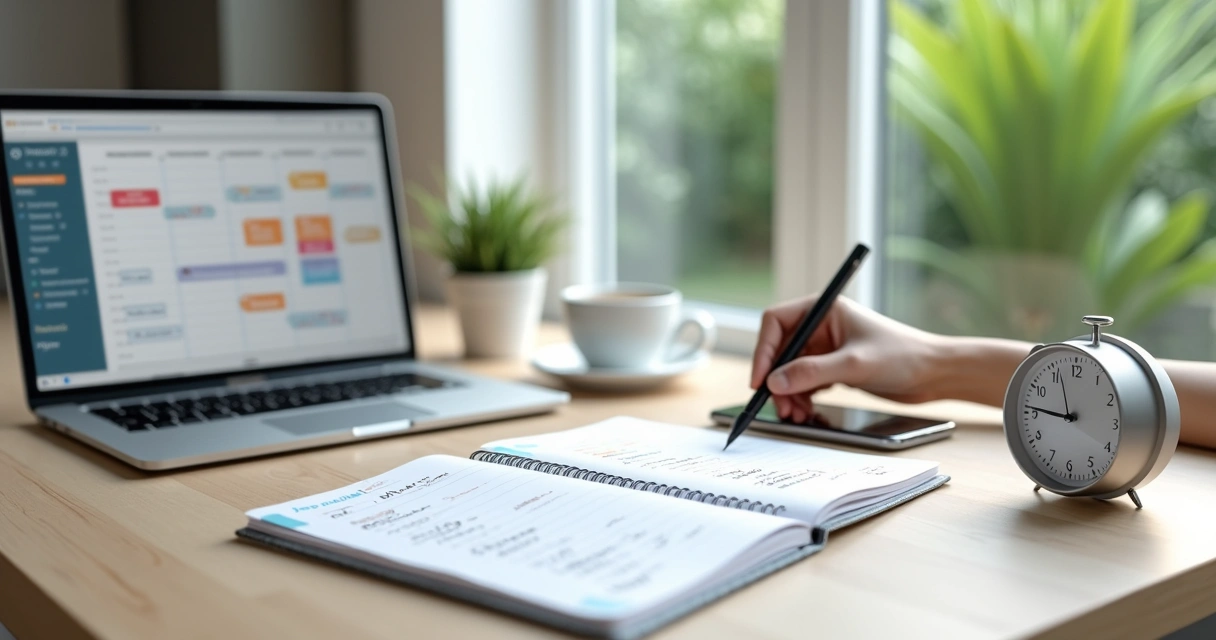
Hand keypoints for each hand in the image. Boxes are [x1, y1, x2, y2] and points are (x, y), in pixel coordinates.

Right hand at [751, 296, 942, 422]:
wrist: (935, 374)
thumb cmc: (903, 356)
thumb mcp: (853, 364)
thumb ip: (811, 372)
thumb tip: (774, 382)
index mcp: (824, 309)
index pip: (776, 322)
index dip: (763, 350)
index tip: (760, 379)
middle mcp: (821, 325)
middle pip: (780, 350)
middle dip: (776, 379)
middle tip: (780, 406)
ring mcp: (826, 347)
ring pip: (790, 369)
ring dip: (788, 393)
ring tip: (796, 415)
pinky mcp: (833, 367)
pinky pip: (805, 381)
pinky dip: (801, 397)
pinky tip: (806, 412)